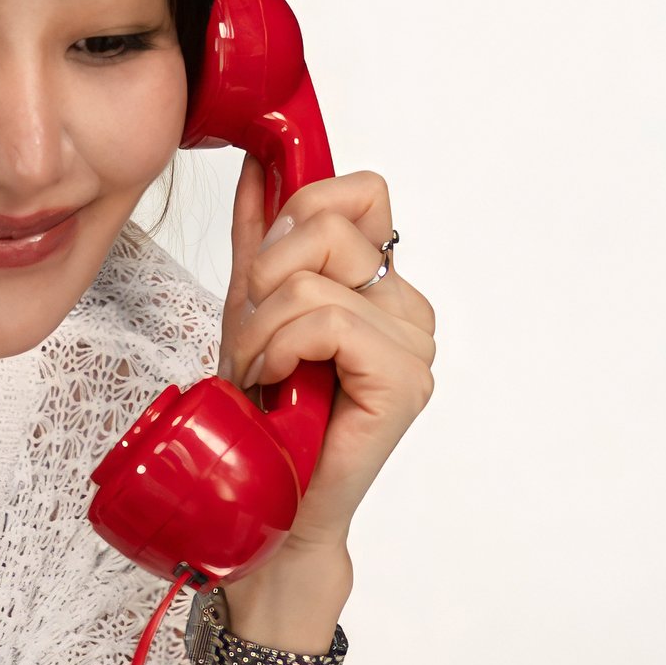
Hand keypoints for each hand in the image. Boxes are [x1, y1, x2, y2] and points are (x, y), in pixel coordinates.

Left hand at [221, 163, 434, 564]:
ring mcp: (415, 344)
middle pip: (327, 227)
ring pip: (314, 281)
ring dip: (261, 329)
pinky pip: (328, 322)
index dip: (298, 213)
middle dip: (263, 279)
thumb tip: (262, 162)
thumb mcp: (250, 306)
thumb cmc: (263, 416)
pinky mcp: (405, 380)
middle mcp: (409, 308)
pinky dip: (282, 348)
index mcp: (382, 283)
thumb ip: (261, 236)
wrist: (270, 502)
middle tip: (254, 339)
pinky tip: (278, 382)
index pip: (361, 192)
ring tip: (261, 372)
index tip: (263, 271)